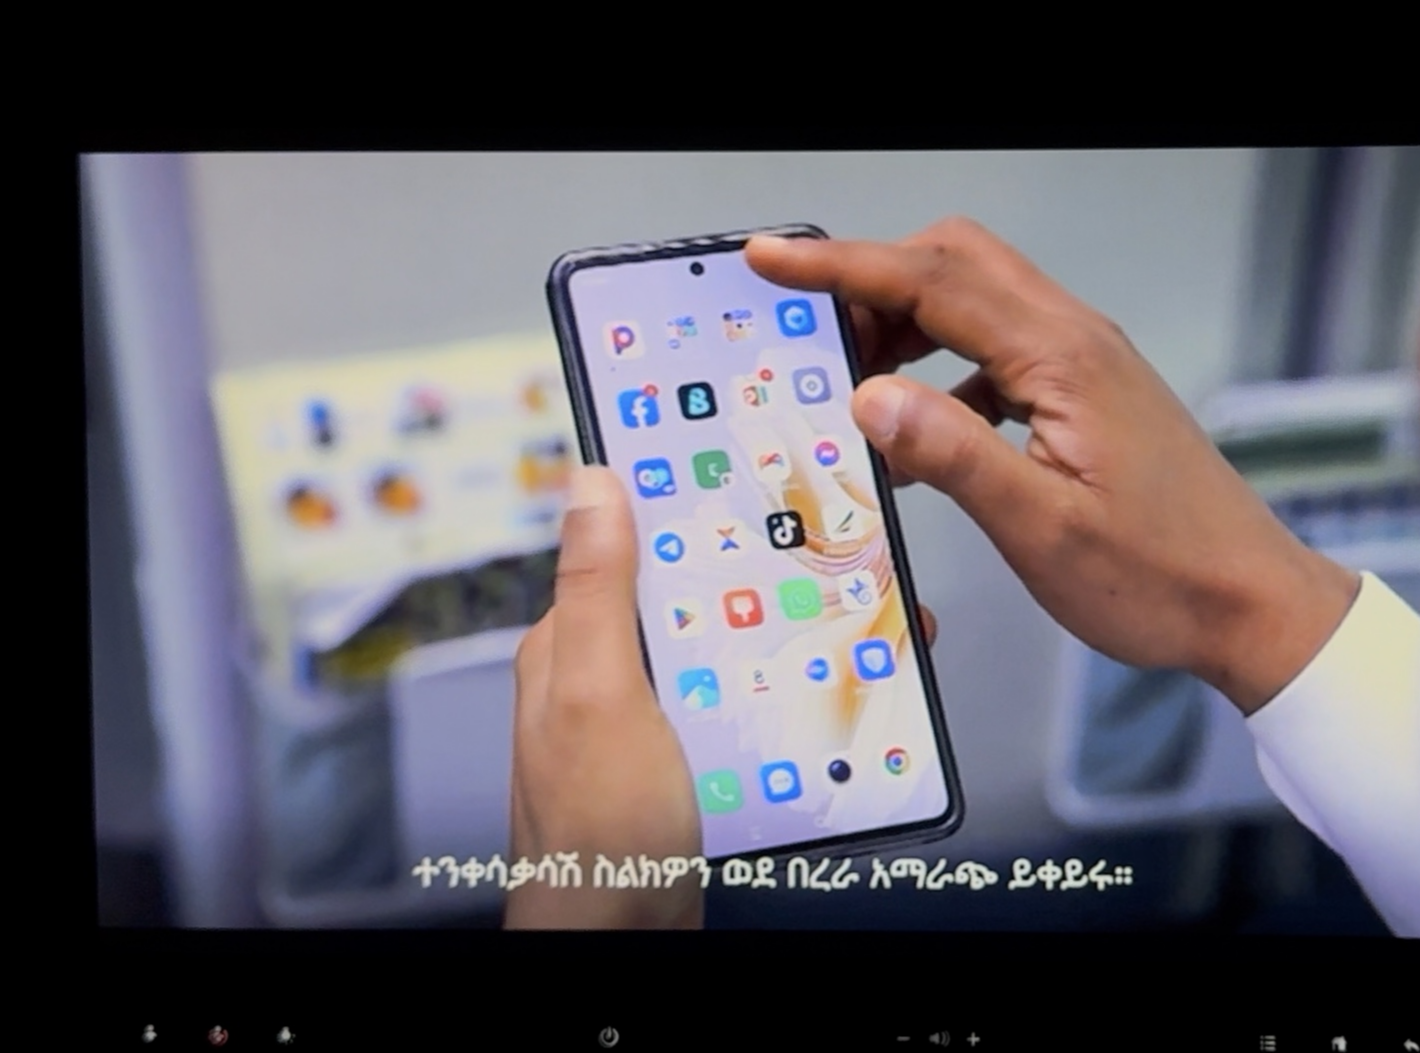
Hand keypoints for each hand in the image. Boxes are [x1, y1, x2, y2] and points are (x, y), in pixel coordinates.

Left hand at [506, 466, 938, 928]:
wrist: (620, 942)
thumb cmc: (597, 834)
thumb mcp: (601, 694)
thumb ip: (600, 591)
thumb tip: (593, 483)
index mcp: (572, 646)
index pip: (629, 547)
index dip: (684, 508)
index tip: (750, 476)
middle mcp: (606, 679)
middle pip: (690, 599)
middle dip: (758, 576)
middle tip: (832, 554)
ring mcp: (648, 725)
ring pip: (723, 656)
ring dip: (780, 640)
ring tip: (848, 624)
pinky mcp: (686, 767)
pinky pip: (740, 712)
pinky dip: (781, 700)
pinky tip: (821, 698)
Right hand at [746, 218, 1357, 713]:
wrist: (1251, 603)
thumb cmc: (1161, 576)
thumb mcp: (1042, 529)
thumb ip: (953, 455)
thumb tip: (869, 397)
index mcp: (1062, 359)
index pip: (932, 280)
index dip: (842, 266)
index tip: (771, 262)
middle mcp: (1075, 341)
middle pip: (953, 263)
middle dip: (871, 283)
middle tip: (812, 336)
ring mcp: (1084, 364)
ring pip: (974, 302)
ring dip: (905, 325)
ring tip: (854, 387)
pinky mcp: (1086, 395)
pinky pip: (996, 351)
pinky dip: (942, 372)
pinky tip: (920, 433)